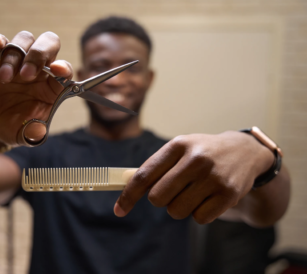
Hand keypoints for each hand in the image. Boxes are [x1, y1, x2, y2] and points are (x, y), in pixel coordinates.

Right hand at [0, 31, 72, 145]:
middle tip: (26, 75)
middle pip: (49, 44)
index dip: (64, 67)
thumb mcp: (26, 136)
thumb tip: (38, 131)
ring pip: (26, 40)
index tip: (57, 69)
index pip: (65, 70)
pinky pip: (1, 42)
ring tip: (4, 79)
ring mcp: (20, 62)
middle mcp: (40, 70)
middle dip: (39, 54)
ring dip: (16, 56)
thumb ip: (34, 134)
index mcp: (53, 87)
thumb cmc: (16, 128)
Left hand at [114, 131, 274, 223]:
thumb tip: (127, 187)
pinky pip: (198, 218)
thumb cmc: (203, 153)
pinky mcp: (228, 194)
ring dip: (180, 207)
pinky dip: (199, 213)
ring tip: (193, 192)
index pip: (144, 175)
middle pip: (157, 198)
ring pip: (176, 211)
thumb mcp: (180, 149)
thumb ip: (156, 167)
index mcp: (178, 145)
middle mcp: (195, 159)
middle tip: (173, 191)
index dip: (128, 195)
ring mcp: (213, 177)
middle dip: (160, 200)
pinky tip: (208, 197)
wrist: (244, 152)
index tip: (119, 210)